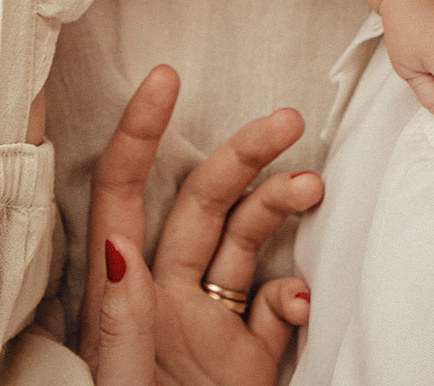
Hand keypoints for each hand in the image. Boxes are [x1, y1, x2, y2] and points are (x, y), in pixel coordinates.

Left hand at [81, 66, 320, 385]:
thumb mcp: (121, 383)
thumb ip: (124, 321)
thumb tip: (120, 251)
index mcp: (119, 293)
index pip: (121, 191)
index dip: (140, 132)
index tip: (167, 78)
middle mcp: (163, 297)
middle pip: (199, 204)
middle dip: (242, 156)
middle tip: (289, 121)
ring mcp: (209, 325)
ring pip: (246, 244)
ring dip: (279, 210)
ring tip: (313, 188)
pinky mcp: (250, 359)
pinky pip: (277, 310)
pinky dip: (296, 296)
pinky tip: (301, 301)